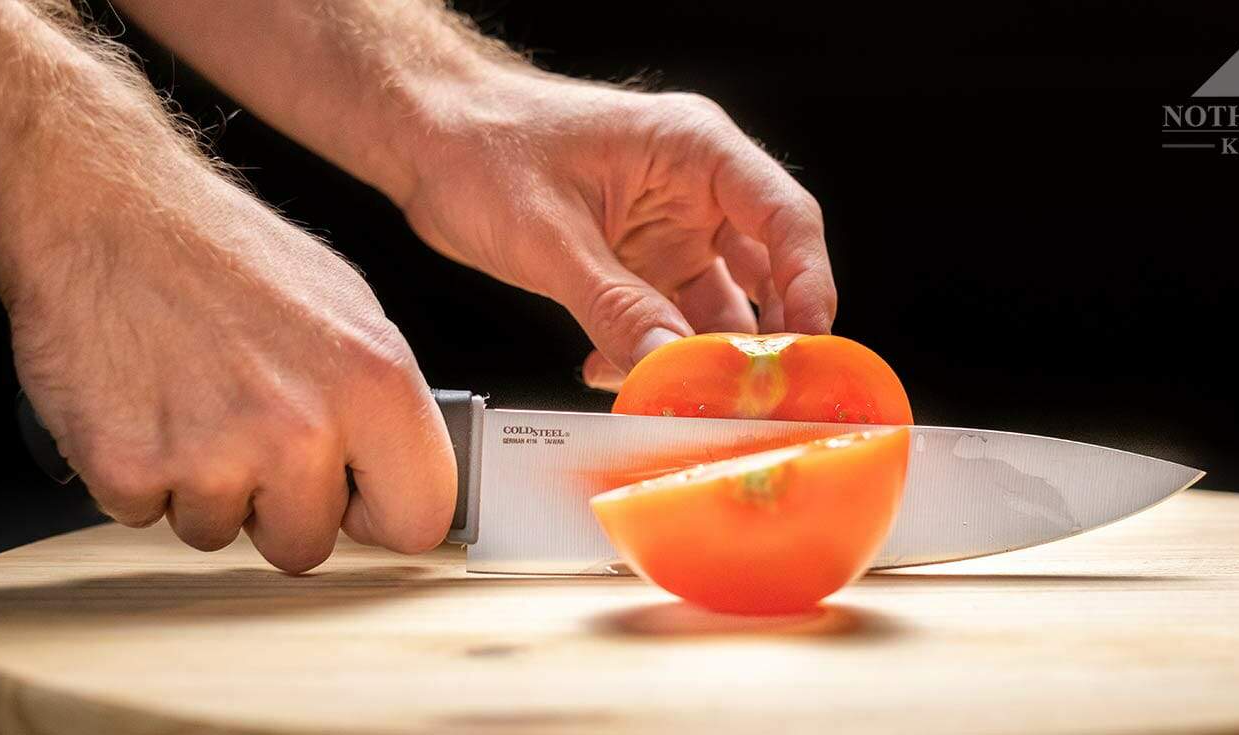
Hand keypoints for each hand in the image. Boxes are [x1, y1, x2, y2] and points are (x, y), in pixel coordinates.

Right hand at [0, 157, 457, 572]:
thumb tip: (401, 468)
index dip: (383, 516)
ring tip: (198, 405)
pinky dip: (142, 475)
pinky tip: (151, 408)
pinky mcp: (130, 467)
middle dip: (279, 506)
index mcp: (374, 384)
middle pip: (307, 546)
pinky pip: (147, 516)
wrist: (106, 211)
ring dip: (207, 489)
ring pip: (222, 535)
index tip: (360, 503)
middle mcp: (301, 425)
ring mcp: (214, 453)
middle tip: (254, 435)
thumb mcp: (350, 309)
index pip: (419, 520)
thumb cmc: (225, 253)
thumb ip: (382, 403)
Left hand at [394, 70, 837, 387]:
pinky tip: (614, 374)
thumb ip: (614, 305)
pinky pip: (667, 325)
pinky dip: (651, 357)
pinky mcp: (638, 267)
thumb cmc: (484, 146)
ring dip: (700, 360)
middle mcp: (695, 192)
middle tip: (758, 397)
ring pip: (716, 310)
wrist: (428, 141)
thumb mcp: (549, 234)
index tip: (809, 345)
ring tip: (681, 400)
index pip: (784, 216)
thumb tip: (668, 370)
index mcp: (694, 150)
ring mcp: (669, 232)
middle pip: (766, 272)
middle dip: (762, 340)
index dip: (809, 283)